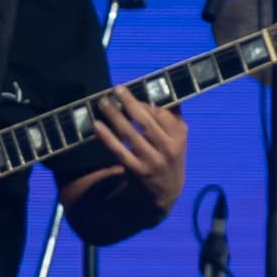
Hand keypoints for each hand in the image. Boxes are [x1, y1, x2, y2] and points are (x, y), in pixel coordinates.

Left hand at [93, 88, 187, 216]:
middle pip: (145, 121)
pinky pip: (119, 151)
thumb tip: (163, 86)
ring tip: (103, 103)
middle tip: (115, 89)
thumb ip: (172, 114)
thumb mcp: (178, 137)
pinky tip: (97, 125)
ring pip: (130, 134)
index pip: (160, 113)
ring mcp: (152, 160)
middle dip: (128, 103)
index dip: (143, 102)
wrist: (167, 190)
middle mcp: (168, 148)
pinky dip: (107, 137)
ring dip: (114, 116)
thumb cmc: (170, 155)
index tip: (129, 93)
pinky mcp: (137, 171)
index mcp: (179, 136)